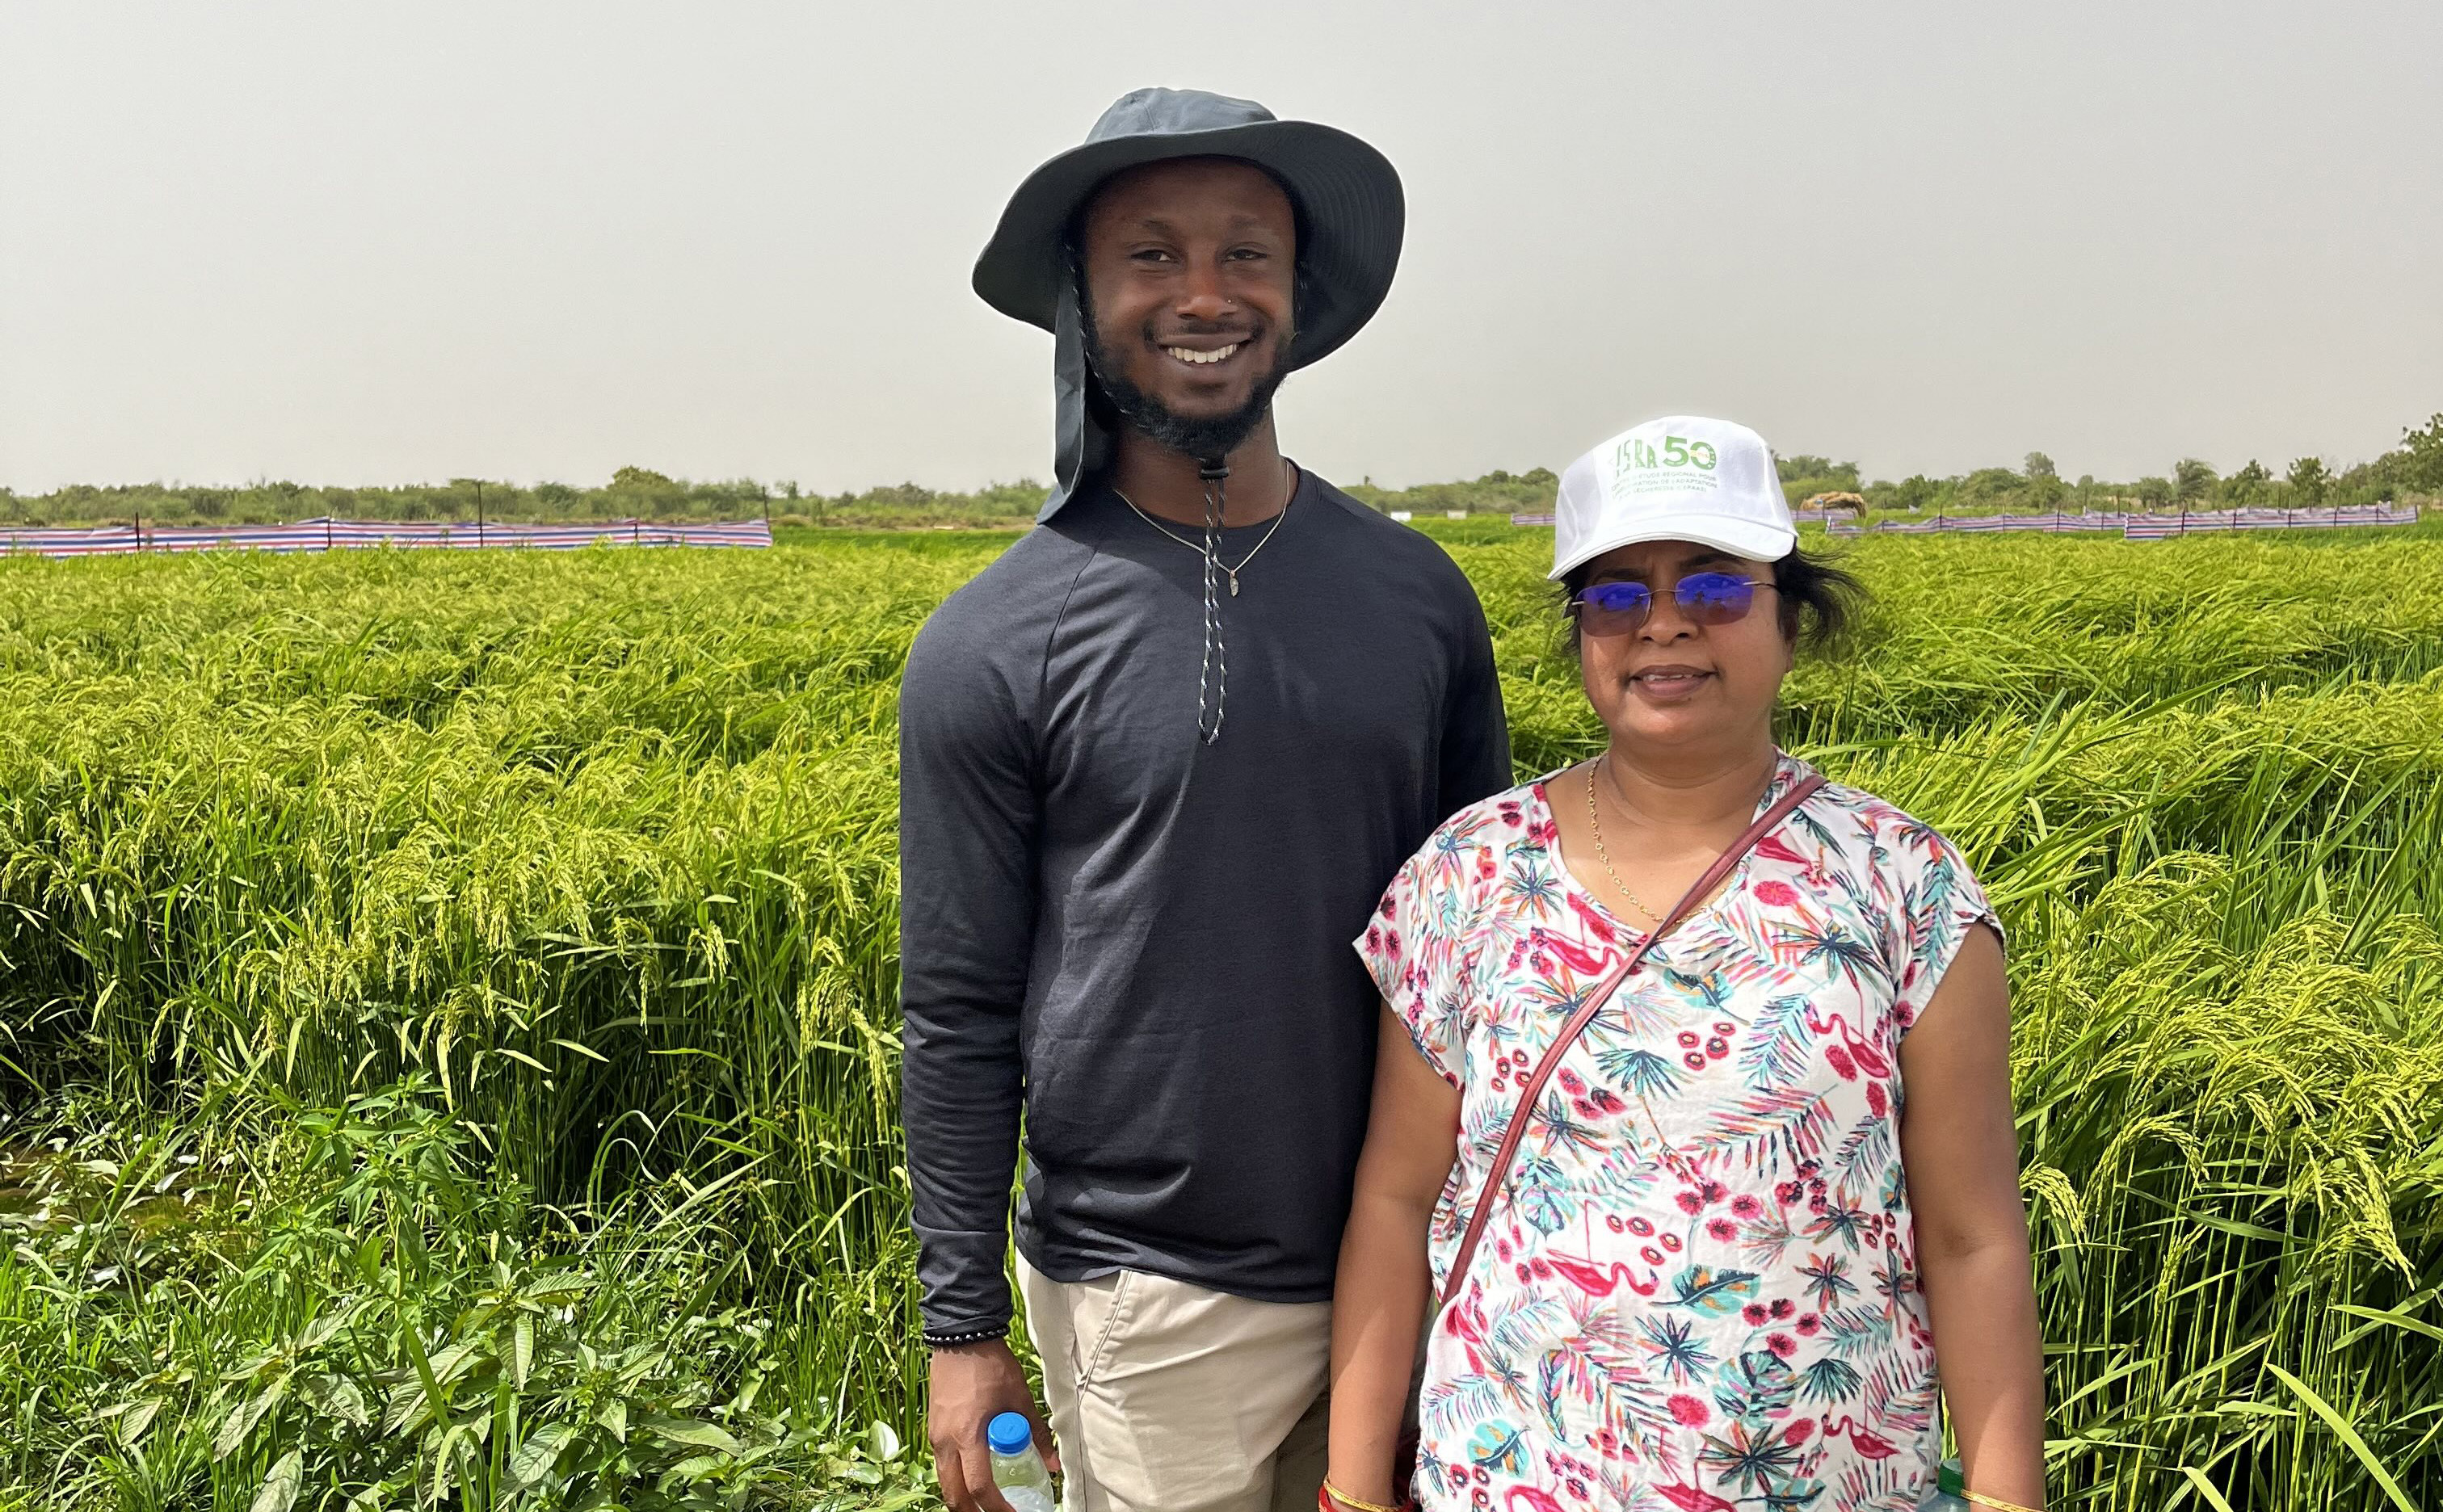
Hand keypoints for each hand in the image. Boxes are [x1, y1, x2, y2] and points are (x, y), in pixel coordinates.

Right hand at [927, 1338, 1059, 1511]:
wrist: (961, 1337)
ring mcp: (935, 1435)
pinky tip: (971, 1475)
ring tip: (984, 1502)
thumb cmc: (991, 1366)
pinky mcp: (933, 1428)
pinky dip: (955, 1478)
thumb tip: (1053, 1464)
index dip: (997, 1508)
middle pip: (954, 1494)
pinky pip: (941, 1464)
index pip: (980, 1487)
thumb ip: (1036, 1433)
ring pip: (944, 1481)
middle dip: (973, 1511)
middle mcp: (946, 1441)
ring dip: (962, 1497)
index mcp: (968, 1436)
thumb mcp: (1019, 1398)